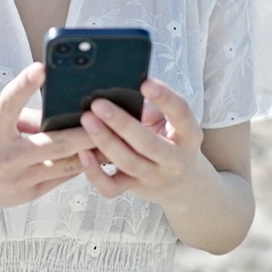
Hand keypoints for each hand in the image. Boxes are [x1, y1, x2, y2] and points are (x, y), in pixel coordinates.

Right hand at [0, 61, 95, 211]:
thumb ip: (24, 118)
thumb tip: (63, 114)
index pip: (8, 104)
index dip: (24, 85)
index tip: (41, 67)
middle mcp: (4, 159)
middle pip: (55, 144)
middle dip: (86, 132)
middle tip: (108, 116)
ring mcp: (17, 181)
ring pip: (65, 164)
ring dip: (89, 150)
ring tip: (112, 136)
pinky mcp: (26, 195)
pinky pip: (60, 178)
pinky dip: (76, 164)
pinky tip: (92, 154)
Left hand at [77, 77, 207, 205]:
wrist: (185, 186)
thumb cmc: (172, 141)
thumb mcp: (172, 124)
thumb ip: (152, 109)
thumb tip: (121, 91)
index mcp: (188, 135)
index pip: (181, 114)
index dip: (165, 98)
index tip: (145, 83)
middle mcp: (175, 159)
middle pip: (148, 143)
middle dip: (122, 123)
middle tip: (99, 104)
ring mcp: (155, 177)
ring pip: (128, 162)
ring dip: (105, 141)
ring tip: (87, 120)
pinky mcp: (135, 188)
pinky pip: (112, 187)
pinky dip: (95, 173)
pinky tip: (83, 153)